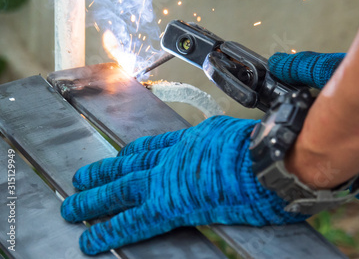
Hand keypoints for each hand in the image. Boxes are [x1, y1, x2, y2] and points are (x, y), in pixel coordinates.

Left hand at [61, 116, 306, 254]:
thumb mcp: (242, 139)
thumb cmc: (262, 150)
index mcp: (193, 140)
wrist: (265, 160)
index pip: (155, 146)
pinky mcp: (168, 205)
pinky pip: (132, 220)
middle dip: (105, 172)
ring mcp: (168, 179)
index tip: (123, 156)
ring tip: (73, 205)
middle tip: (83, 177)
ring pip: (121, 189)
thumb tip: (237, 151)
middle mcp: (174, 156)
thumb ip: (230, 147)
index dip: (135, 153)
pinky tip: (91, 239)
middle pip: (131, 165)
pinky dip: (109, 230)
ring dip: (95, 198)